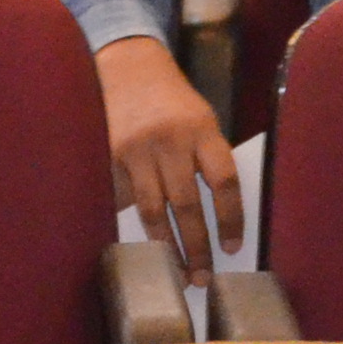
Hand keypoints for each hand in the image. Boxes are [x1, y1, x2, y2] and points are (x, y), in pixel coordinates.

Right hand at [97, 35, 241, 273]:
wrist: (128, 65)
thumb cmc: (173, 100)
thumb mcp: (201, 120)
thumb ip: (207, 160)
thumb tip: (217, 217)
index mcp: (202, 129)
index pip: (223, 182)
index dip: (230, 219)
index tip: (232, 248)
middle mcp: (170, 140)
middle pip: (186, 204)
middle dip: (197, 246)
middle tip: (203, 278)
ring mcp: (136, 149)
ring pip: (152, 209)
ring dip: (166, 246)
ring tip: (177, 272)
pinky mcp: (109, 155)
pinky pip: (125, 200)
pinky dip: (135, 225)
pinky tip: (142, 248)